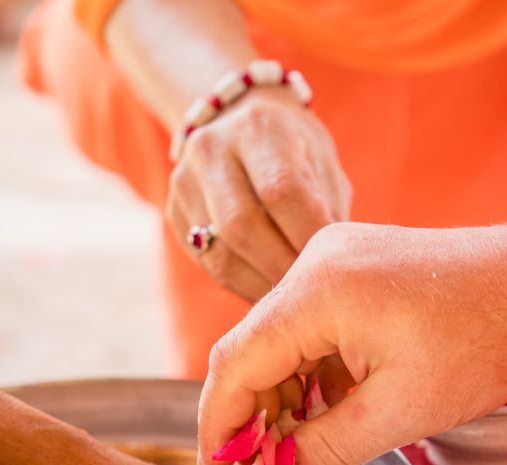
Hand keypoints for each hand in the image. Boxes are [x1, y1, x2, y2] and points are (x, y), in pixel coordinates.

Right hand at [166, 88, 350, 300]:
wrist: (236, 123)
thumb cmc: (294, 149)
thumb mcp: (322, 160)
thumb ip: (327, 207)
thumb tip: (332, 267)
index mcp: (258, 128)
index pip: (280, 190)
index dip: (307, 235)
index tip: (331, 265)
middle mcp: (211, 149)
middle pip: (242, 225)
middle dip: (282, 266)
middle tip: (311, 293)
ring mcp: (185, 182)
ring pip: (220, 253)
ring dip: (260, 285)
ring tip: (291, 298)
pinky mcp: (174, 214)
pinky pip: (208, 263)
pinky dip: (242, 284)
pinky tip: (267, 290)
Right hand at [198, 220, 506, 464]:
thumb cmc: (486, 341)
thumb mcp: (401, 413)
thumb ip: (325, 454)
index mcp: (317, 293)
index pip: (234, 364)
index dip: (220, 427)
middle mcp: (314, 263)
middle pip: (251, 351)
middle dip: (252, 420)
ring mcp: (333, 259)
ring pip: (279, 341)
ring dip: (283, 400)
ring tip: (296, 457)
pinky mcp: (354, 266)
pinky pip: (310, 327)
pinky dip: (310, 375)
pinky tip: (328, 415)